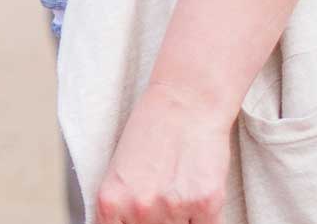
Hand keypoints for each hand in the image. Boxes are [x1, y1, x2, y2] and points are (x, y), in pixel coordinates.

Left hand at [98, 83, 233, 222]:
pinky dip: (203, 218)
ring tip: (179, 190)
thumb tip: (129, 223)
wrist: (184, 104)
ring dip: (182, 218)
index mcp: (110, 201)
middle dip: (159, 221)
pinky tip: (197, 195)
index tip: (137, 219)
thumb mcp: (119, 172)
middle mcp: (138, 208)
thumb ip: (122, 207)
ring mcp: (172, 207)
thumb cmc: (150, 133)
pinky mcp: (206, 204)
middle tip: (164, 195)